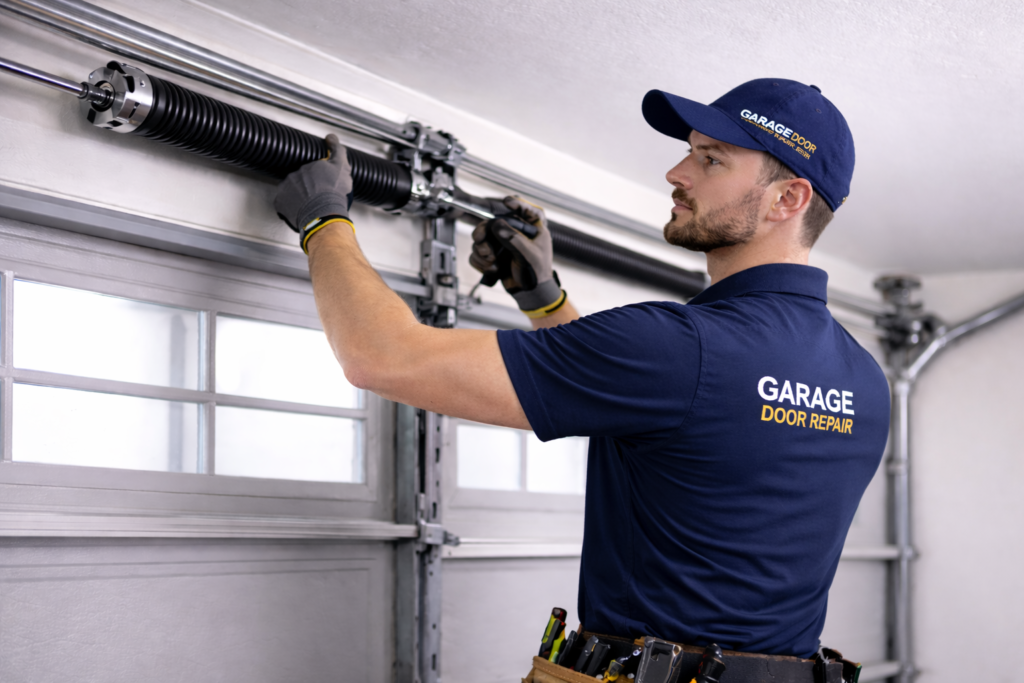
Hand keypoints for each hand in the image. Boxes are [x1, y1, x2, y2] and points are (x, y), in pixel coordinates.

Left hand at [274, 134, 353, 252]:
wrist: (323, 214)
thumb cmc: (333, 192)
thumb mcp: (342, 167)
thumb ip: (337, 150)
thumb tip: (331, 138)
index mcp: (308, 167)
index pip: (312, 170)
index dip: (320, 178)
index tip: (325, 186)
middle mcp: (294, 175)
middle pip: (301, 180)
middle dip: (309, 187)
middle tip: (320, 197)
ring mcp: (285, 189)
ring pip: (292, 191)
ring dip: (299, 196)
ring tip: (311, 205)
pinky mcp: (280, 203)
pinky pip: (284, 203)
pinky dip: (291, 206)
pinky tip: (301, 210)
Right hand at [470, 196, 564, 316]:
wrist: (529, 292)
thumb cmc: (536, 273)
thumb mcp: (527, 254)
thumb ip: (513, 238)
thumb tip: (497, 224)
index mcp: (532, 229)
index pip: (526, 209)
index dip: (516, 202)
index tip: (506, 202)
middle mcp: (515, 233)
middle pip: (493, 223)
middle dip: (483, 232)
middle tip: (480, 240)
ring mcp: (502, 243)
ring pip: (482, 239)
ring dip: (482, 252)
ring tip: (492, 262)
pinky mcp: (493, 254)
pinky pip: (478, 254)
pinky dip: (481, 262)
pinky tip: (492, 269)